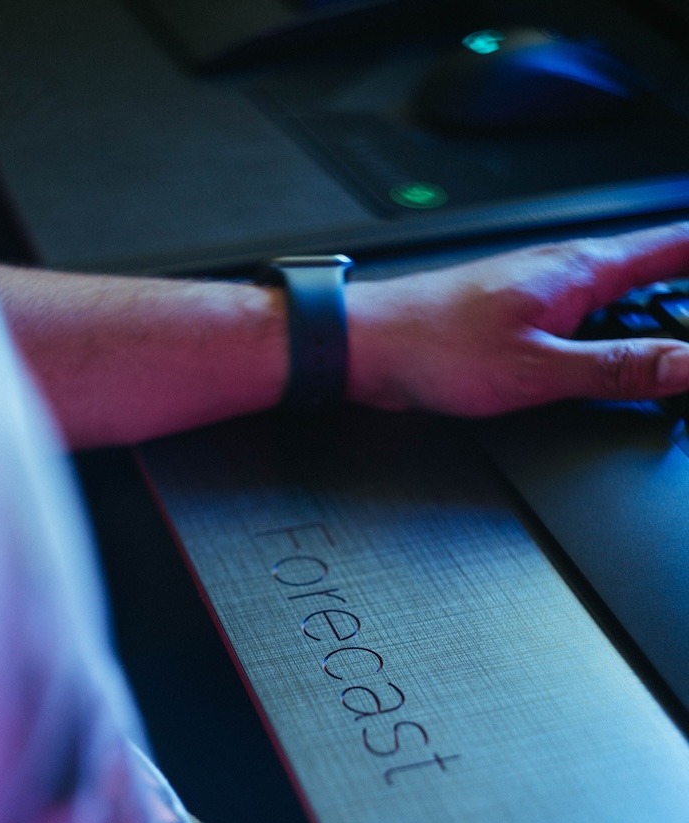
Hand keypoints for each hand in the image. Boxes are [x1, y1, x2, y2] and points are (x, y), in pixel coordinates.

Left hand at [347, 221, 688, 415]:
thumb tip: (684, 365)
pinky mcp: (523, 318)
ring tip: (676, 348)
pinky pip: (588, 320)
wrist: (370, 346)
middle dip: (688, 292)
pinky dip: (615, 335)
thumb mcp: (539, 370)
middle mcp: (564, 272)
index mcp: (579, 271)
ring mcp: (543, 293)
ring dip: (655, 317)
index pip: (673, 247)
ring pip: (621, 297)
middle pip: (654, 270)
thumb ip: (616, 369)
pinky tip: (616, 359)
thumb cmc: (435, 345)